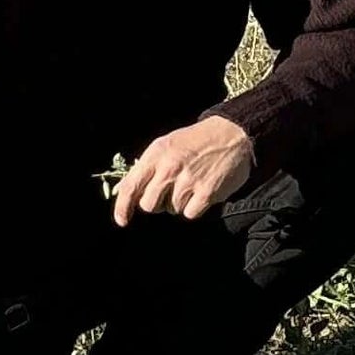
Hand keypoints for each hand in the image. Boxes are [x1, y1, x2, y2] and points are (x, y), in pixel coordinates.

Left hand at [113, 113, 256, 224]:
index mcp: (156, 154)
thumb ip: (146, 167)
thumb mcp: (166, 145)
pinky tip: (201, 191)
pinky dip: (195, 207)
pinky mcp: (206, 192)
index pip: (131, 186)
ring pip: (171, 210)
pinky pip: (190, 214)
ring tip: (190, 184)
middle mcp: (169, 168)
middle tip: (169, 192)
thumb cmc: (195, 141)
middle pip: (149, 205)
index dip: (122, 207)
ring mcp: (188, 181)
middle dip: (157, 203)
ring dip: (178, 203)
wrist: (232, 134)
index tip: (122, 220)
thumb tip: (125, 190)